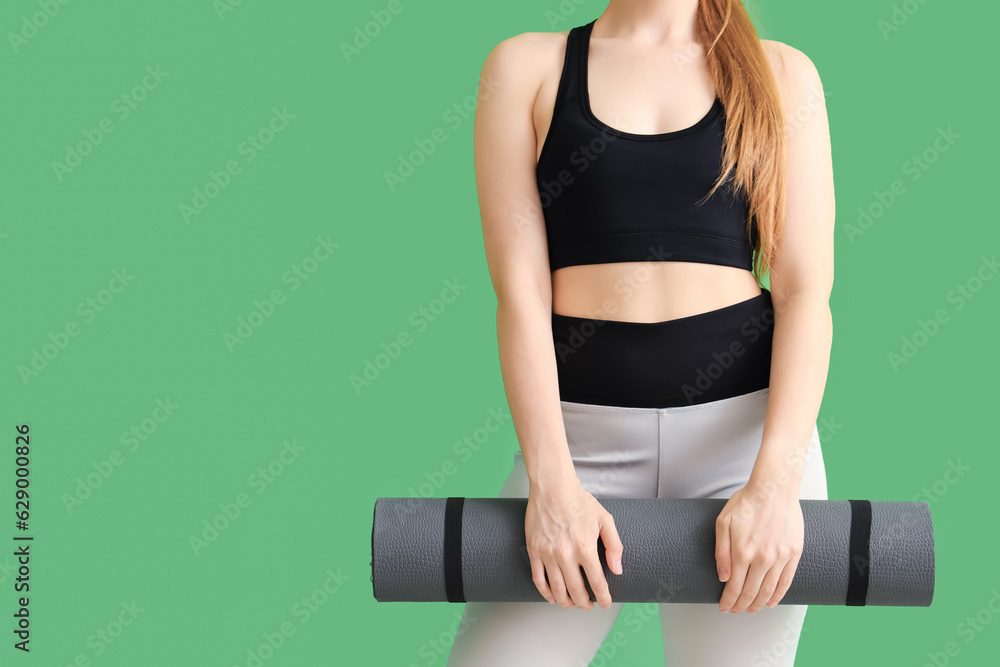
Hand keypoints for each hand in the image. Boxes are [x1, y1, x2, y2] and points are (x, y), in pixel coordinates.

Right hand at [524, 477, 623, 609]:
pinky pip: (538, 579)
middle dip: (584, 603)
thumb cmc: (579, 502)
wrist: (553, 487)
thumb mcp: (605, 520)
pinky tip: (552, 596)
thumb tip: (617, 569)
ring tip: (572, 604)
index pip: (596, 582)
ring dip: (566, 602)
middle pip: (576, 591)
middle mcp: (566, 554)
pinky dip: (545, 593)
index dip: (603, 597)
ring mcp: (547, 553)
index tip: (605, 602)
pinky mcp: (534, 550)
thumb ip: (614, 546)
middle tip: (589, 605)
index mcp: (585, 547)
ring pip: (556, 589)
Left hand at [714, 478, 803, 612]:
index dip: (728, 601)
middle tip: (735, 611)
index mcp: (743, 552)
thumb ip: (721, 551)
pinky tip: (771, 602)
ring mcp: (781, 557)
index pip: (734, 587)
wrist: (774, 488)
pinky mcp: (794, 553)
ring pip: (769, 591)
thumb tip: (724, 577)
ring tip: (751, 609)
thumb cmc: (747, 502)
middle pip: (751, 593)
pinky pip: (786, 581)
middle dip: (741, 606)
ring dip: (758, 604)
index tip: (724, 608)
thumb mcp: (723, 522)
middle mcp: (762, 558)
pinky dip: (778, 595)